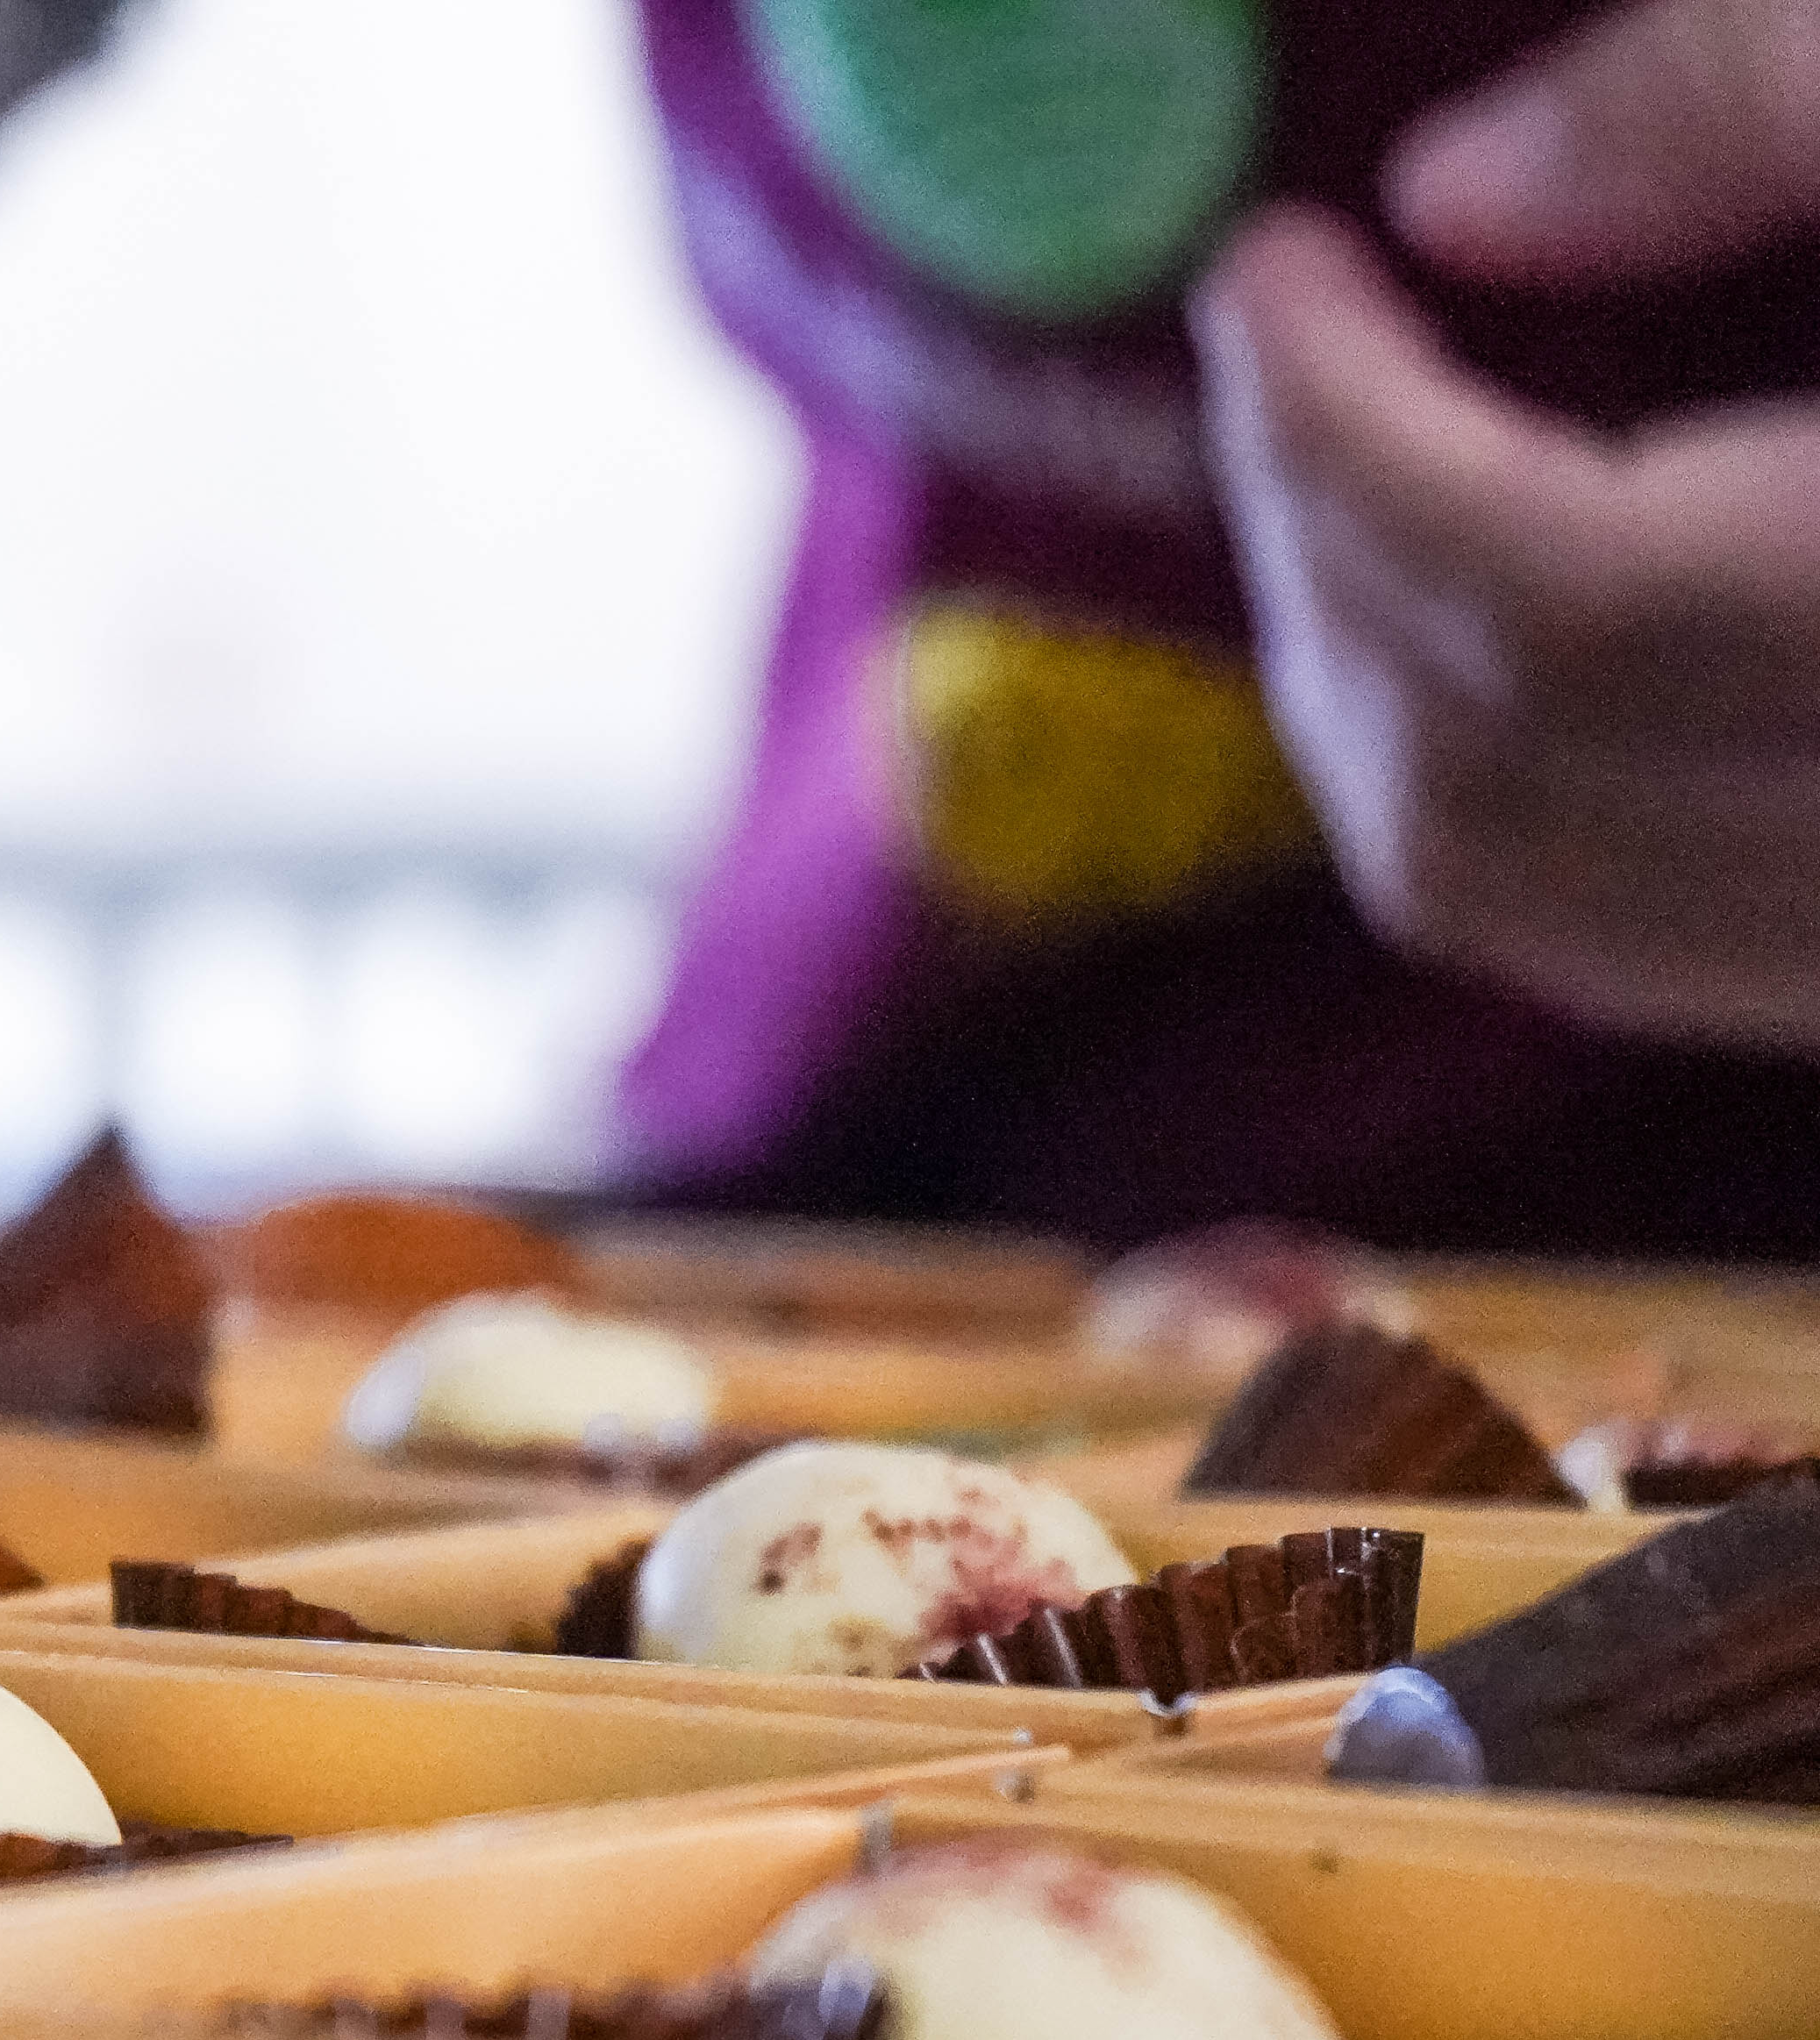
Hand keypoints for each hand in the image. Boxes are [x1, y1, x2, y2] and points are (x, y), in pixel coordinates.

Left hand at [1195, 0, 1819, 1053]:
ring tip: (1349, 481)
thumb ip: (1755, 104)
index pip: (1549, 590)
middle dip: (1328, 556)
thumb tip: (1451, 192)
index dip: (1345, 429)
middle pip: (1490, 768)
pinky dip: (1493, 807)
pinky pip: (1632, 954)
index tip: (1266, 265)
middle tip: (1292, 363)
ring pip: (1521, 897)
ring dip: (1368, 696)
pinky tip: (1475, 634)